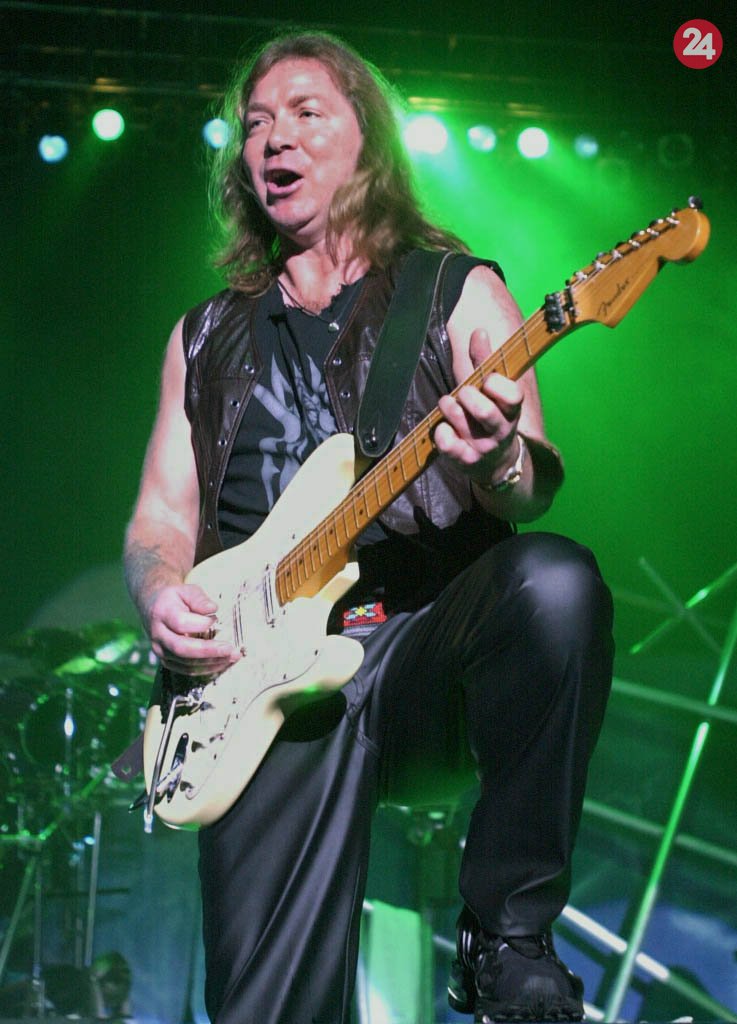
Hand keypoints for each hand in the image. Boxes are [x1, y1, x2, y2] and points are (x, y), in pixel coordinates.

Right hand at [146, 583, 239, 675]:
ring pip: (186, 663)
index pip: (180, 622)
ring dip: (212, 662)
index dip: (200, 623)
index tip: (216, 619)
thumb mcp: (187, 590)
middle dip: (208, 651)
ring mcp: (160, 650)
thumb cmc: (175, 598)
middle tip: (229, 649)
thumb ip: (199, 598)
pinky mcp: (166, 661)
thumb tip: (213, 608)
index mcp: (162, 613)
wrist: (153, 608)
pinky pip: (187, 670)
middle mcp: (158, 634)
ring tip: (232, 656)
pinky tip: (222, 662)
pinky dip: (207, 668)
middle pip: (181, 648)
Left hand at [435, 328, 522, 477]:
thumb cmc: (488, 417)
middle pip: (485, 411)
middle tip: (463, 393)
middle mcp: (501, 430)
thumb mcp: (490, 392)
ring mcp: (483, 447)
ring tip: (448, 404)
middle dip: (467, 395)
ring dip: (449, 407)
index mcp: (511, 410)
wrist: (494, 463)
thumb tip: (479, 331)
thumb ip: (484, 362)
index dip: (497, 384)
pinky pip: (448, 444)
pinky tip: (444, 428)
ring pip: (462, 422)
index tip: (487, 381)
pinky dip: (441, 433)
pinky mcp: (466, 461)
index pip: (513, 395)